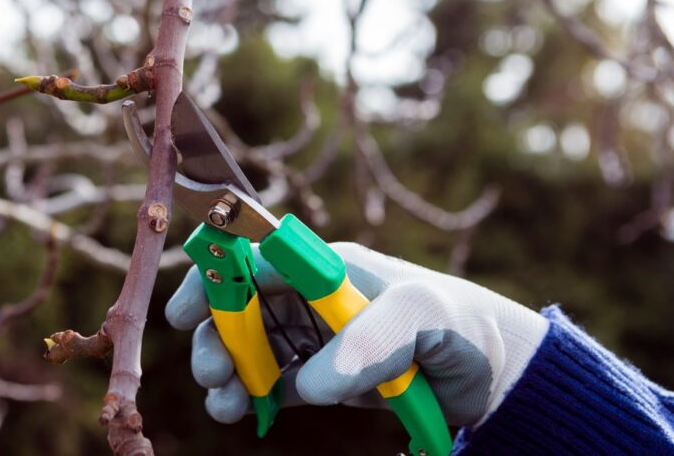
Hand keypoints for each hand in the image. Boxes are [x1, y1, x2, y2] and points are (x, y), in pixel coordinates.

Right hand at [164, 242, 548, 426]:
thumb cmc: (454, 321)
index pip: (253, 259)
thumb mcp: (419, 316)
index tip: (186, 313)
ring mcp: (311, 337)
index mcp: (323, 265)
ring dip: (226, 372)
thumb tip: (310, 385)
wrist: (487, 369)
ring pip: (248, 348)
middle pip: (239, 307)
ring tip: (225, 403)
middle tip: (213, 372)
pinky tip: (243, 413)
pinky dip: (249, 397)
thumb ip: (367, 342)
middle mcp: (308, 296)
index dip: (213, 279)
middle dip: (215, 337)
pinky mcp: (320, 375)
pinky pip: (271, 383)